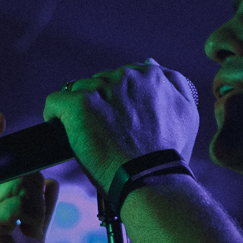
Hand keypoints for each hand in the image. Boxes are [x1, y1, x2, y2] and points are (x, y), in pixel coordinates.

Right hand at [0, 113, 59, 242]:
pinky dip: (31, 211)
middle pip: (9, 172)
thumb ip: (40, 206)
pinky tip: (29, 228)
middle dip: (32, 186)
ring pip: (18, 185)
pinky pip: (17, 202)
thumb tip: (50, 181)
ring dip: (35, 203)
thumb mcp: (34, 232)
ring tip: (32, 225)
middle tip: (35, 215)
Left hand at [41, 59, 198, 188]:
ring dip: (79, 112)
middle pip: (99, 82)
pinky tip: (62, 131)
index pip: (122, 76)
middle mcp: (127, 76)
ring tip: (87, 137)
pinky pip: (55, 102)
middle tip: (104, 133)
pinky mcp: (79, 105)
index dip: (116, 100)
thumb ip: (175, 84)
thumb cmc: (167, 156)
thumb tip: (151, 64)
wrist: (150, 179)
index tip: (117, 121)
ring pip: (77, 91)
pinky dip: (55, 116)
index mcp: (151, 76)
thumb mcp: (187, 115)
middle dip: (98, 104)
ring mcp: (101, 89)